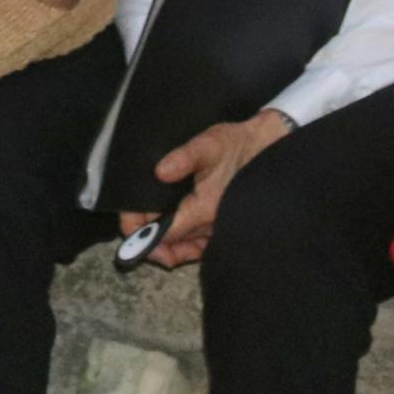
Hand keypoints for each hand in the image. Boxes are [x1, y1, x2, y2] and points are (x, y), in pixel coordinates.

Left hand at [135, 109, 291, 266]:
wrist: (267, 150)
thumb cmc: (237, 145)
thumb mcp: (209, 143)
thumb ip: (184, 157)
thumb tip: (160, 172)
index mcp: (205, 210)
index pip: (165, 233)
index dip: (141, 232)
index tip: (126, 225)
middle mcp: (212, 228)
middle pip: (172, 245)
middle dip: (148, 239)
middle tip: (129, 229)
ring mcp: (219, 231)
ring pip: (185, 250)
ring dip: (163, 245)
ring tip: (142, 235)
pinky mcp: (223, 229)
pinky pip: (199, 248)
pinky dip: (182, 247)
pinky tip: (169, 239)